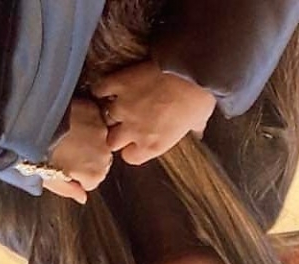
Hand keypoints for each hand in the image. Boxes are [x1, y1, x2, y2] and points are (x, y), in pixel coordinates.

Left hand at [43, 98, 113, 202]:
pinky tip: (72, 122)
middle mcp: (103, 153)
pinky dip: (87, 122)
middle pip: (100, 162)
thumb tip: (82, 198)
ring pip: (100, 141)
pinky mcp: (95, 112)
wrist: (28, 122)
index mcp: (94, 173)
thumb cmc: (35, 151)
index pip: (93, 181)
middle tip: (65, 151)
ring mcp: (101, 130)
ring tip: (68, 136)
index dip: (77, 176)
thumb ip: (69, 191)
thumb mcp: (48, 179)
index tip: (65, 167)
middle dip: (86, 159)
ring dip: (89, 140)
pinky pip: (96, 122)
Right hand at [90, 60, 216, 165]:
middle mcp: (134, 131)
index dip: (132, 149)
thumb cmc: (198, 97)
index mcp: (153, 145)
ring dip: (110, 110)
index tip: (135, 142)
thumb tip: (197, 130)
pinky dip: (101, 89)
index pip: (130, 157)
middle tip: (124, 124)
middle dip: (116, 134)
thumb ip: (193, 129)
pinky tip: (106, 88)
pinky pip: (99, 90)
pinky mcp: (117, 84)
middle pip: (111, 141)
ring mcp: (123, 107)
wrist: (191, 71)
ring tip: (116, 104)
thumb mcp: (199, 120)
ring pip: (104, 116)